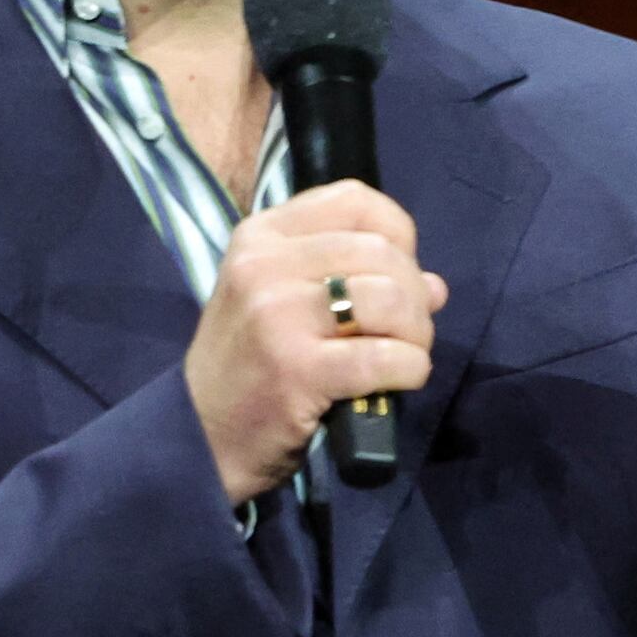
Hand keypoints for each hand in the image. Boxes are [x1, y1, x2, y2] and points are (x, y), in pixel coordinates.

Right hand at [184, 182, 443, 504]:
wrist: (202, 436)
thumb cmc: (251, 366)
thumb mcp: (284, 302)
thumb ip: (353, 279)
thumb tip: (434, 285)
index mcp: (261, 236)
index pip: (354, 199)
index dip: (397, 235)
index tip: (395, 274)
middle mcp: (264, 266)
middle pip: (382, 253)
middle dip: (415, 296)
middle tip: (406, 332)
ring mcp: (277, 316)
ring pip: (392, 299)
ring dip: (417, 334)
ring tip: (403, 355)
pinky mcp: (298, 369)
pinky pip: (387, 356)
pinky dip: (411, 369)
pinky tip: (400, 380)